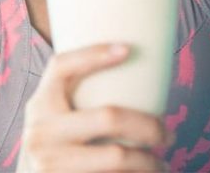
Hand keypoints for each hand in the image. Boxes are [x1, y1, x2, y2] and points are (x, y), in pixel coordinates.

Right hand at [17, 43, 172, 171]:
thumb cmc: (56, 148)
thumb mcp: (54, 120)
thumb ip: (77, 101)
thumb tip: (133, 69)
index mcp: (40, 104)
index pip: (61, 66)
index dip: (92, 54)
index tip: (128, 49)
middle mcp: (41, 132)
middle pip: (108, 116)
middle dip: (149, 126)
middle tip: (169, 134)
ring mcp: (48, 163)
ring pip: (117, 156)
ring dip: (148, 161)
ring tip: (161, 163)